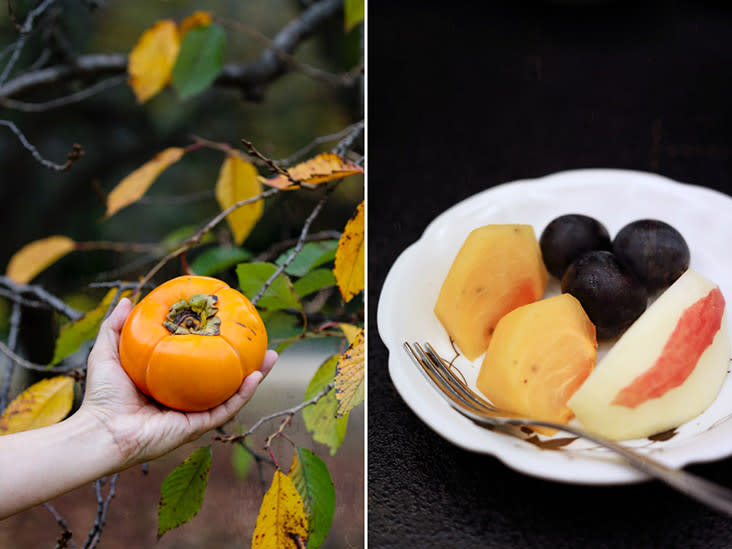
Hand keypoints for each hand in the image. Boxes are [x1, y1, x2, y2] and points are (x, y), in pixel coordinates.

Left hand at [78, 297, 276, 469]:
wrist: (101, 430)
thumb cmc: (102, 395)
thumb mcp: (108, 351)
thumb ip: (116, 325)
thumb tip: (129, 297)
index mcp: (171, 383)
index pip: (200, 362)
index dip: (216, 345)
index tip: (230, 325)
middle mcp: (186, 399)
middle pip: (223, 376)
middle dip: (246, 360)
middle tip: (262, 341)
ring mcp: (194, 414)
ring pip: (233, 392)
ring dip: (256, 376)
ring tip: (272, 356)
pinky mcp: (198, 427)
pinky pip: (227, 408)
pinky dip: (244, 394)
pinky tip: (256, 376)